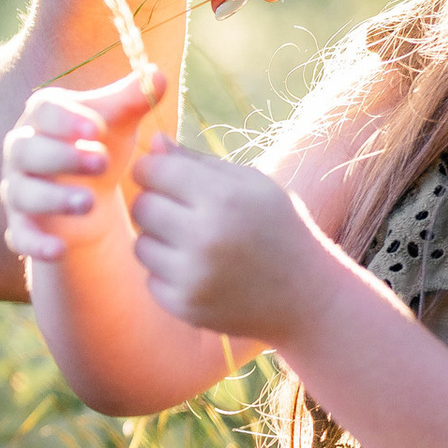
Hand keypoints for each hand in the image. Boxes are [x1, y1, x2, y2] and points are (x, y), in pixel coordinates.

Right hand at [2, 67, 170, 264]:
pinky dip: (35, 244)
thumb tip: (158, 74)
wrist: (88, 197)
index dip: (66, 120)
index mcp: (42, 119)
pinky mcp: (22, 226)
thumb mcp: (119, 125)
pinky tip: (59, 250)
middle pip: (27, 150)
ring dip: (52, 198)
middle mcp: (21, 152)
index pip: (43, 112)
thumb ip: (135, 100)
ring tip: (89, 203)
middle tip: (103, 162)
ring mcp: (18, 190)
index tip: (95, 128)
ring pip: (23, 193)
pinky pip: (19, 236)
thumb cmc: (100, 148)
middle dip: (62, 156)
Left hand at [127, 139, 334, 342]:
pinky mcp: (185, 306)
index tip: (162, 177)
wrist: (307, 296)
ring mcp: (194, 276)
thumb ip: (198, 162)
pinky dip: (168, 274)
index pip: (152, 171)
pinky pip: (151, 279)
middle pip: (141, 207)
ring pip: (140, 245)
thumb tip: (151, 141)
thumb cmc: (278, 228)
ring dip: (159, 241)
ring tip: (195, 243)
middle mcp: (205, 237)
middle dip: (153, 204)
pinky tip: (201, 271)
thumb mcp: (251, 184)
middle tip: (179, 211)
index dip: (151, 170)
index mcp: (224, 198)